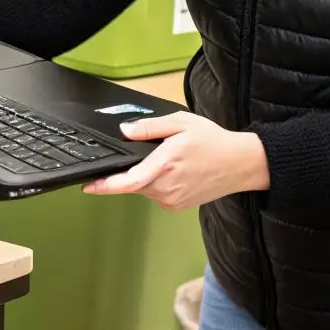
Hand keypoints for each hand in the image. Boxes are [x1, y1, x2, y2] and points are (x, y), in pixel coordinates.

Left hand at [81, 112, 268, 210]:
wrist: (241, 164)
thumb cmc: (213, 142)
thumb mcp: (180, 123)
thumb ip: (149, 128)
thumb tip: (124, 131)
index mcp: (164, 165)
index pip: (127, 181)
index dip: (104, 186)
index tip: (88, 186)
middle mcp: (166, 187)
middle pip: (133, 183)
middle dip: (132, 170)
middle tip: (155, 153)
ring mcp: (172, 199)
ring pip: (144, 189)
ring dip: (146, 176)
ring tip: (170, 160)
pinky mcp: (177, 206)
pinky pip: (157, 194)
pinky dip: (157, 183)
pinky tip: (175, 171)